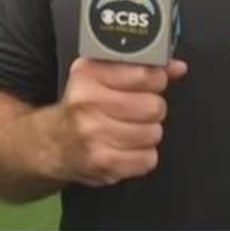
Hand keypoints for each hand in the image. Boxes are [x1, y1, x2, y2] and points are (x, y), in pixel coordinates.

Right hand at [38, 56, 188, 186]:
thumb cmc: (81, 108)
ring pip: (153, 133)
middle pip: (153, 106)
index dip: (156, 80)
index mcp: (88, 75)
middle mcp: (88, 102)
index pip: (145, 74)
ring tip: (128, 130)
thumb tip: (177, 67)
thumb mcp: (101, 77)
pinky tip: (126, 149)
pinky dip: (142, 157)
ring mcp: (94, 134)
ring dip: (147, 134)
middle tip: (136, 111)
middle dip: (151, 109)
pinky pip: (147, 159)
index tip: (151, 83)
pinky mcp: (102, 162)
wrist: (53, 143)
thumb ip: (141, 68)